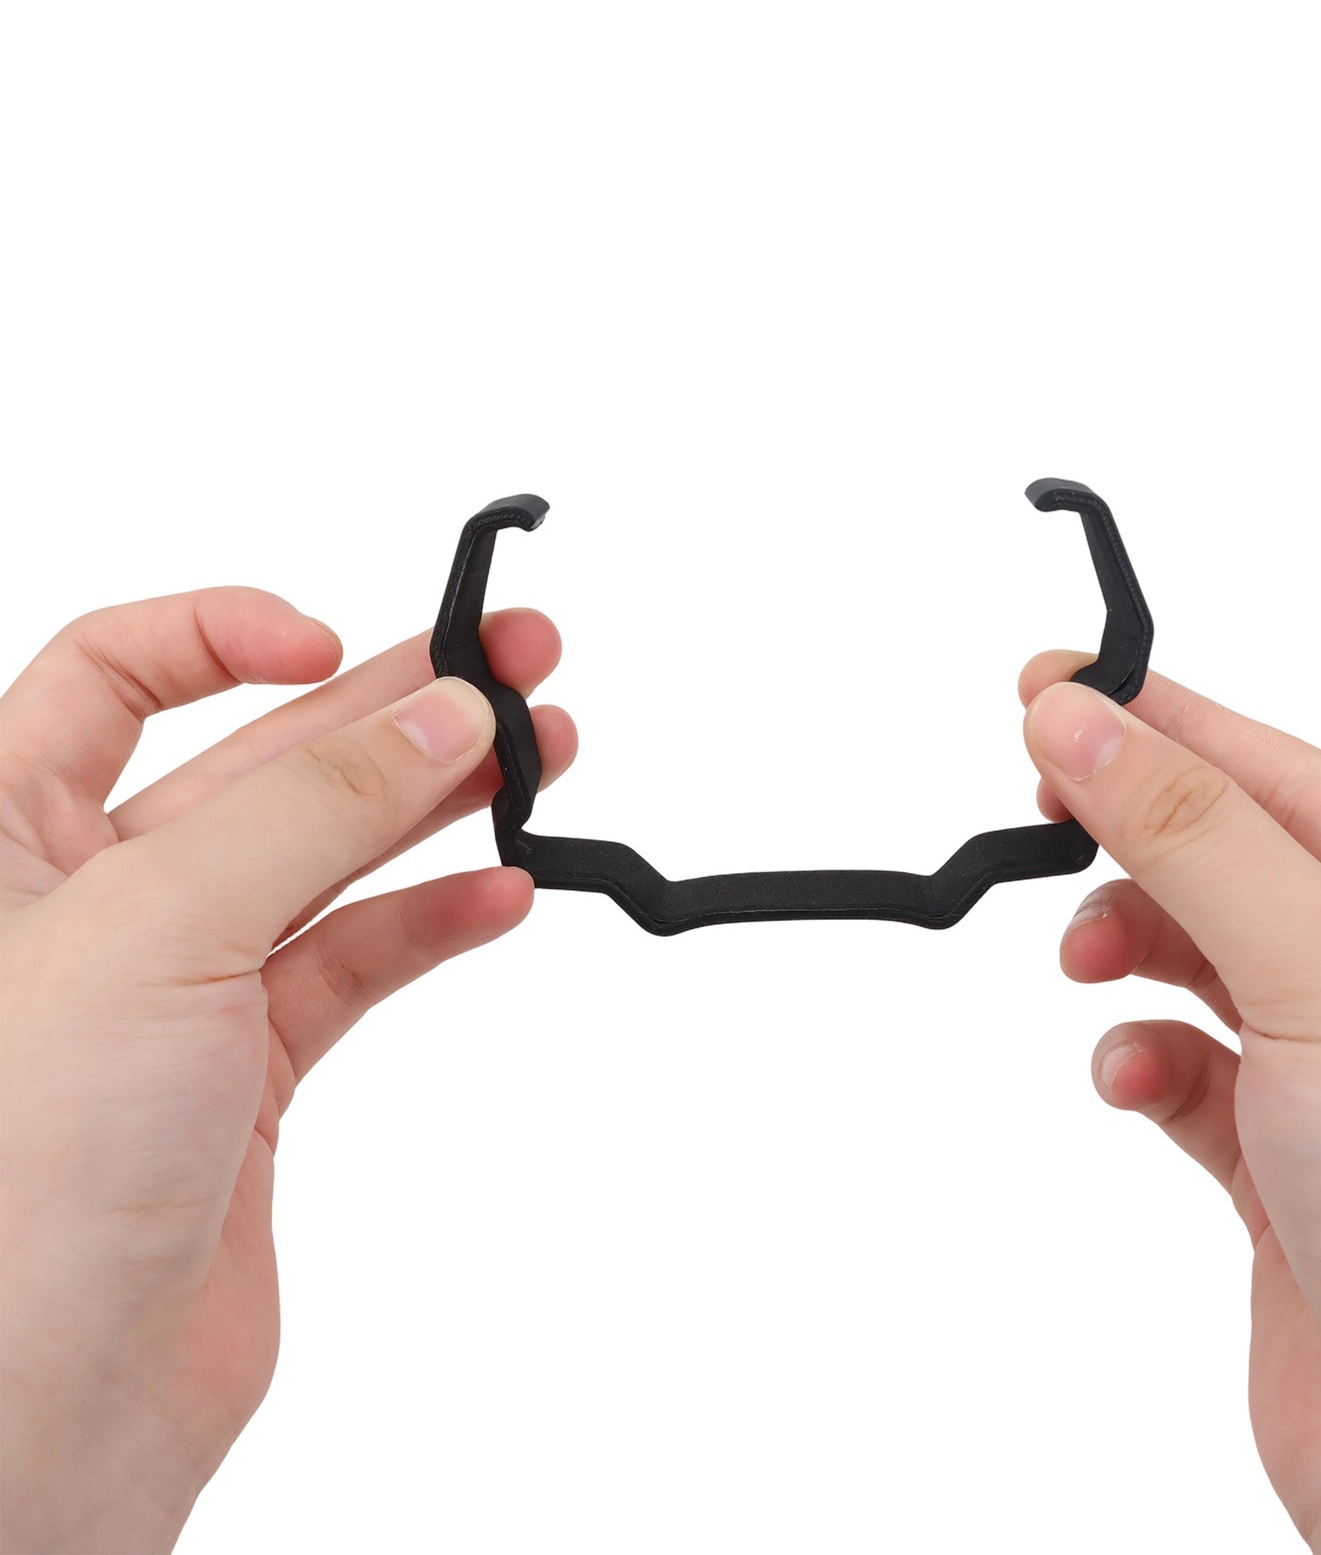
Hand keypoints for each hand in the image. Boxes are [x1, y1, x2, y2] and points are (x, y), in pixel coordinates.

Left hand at [0, 589, 575, 1553]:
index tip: (334, 644)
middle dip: (393, 708)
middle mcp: (86, 900)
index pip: (110, 673)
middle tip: (516, 667)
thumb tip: (441, 711)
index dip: (223, 636)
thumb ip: (316, 805)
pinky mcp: (246, 1076)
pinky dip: (432, 923)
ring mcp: (175, 988)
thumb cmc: (17, 1170)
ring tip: (545, 760)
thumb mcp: (158, 923)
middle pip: (260, 760)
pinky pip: (355, 965)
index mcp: (5, 834)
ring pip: (326, 861)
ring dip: (438, 809)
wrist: (40, 1408)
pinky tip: (500, 893)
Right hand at [1019, 653, 1320, 1552]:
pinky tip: (1130, 1077)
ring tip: (1085, 957)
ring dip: (1132, 952)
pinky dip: (1141, 1065)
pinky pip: (1189, 1084)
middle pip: (1240, 870)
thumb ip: (1194, 838)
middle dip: (1137, 840)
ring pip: (1206, 974)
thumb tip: (1083, 721)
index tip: (1056, 686)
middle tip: (1041, 802)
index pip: (1291, 779)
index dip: (1167, 724)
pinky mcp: (1289, 1184)